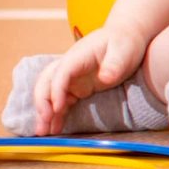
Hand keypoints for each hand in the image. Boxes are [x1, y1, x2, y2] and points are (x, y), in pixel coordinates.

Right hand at [31, 23, 145, 134]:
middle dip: (42, 103)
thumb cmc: (124, 41)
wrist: (126, 36)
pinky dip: (56, 114)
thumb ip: (114, 64)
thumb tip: (105, 77)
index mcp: (78, 56)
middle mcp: (69, 66)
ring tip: (44, 132)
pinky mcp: (77, 87)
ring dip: (45, 112)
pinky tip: (55, 128)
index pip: (61, 73)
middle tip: (44, 124)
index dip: (57, 91)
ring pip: (49, 94)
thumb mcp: (124, 50)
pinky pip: (61, 101)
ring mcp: (71, 77)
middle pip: (46, 83)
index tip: (58, 108)